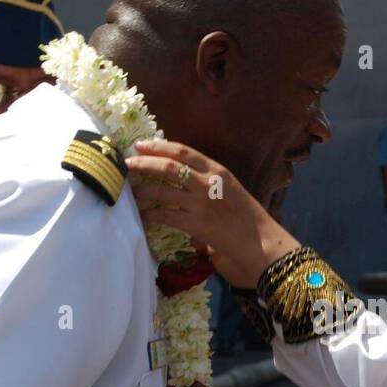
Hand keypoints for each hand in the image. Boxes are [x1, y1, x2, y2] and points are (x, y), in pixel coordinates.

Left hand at [128, 139, 299, 288]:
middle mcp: (208, 183)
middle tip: (128, 164)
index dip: (158, 146)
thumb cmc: (245, 215)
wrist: (259, 240)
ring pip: (162, 191)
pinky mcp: (196, 224)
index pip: (182, 151)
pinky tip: (142, 214)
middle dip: (144, 163)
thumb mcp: (229, 187)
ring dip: (143, 190)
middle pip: (168, 167)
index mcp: (217, 170)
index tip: (141, 145)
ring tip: (131, 191)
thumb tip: (177, 173)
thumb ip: (207, 178)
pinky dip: (150, 214)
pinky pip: (165, 215)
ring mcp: (201, 204)